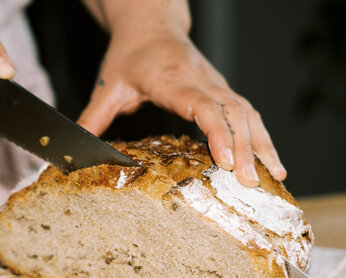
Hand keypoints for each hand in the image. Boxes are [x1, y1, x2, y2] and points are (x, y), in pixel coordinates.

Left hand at [78, 25, 285, 186]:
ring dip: (260, 144)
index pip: (202, 105)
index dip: (216, 132)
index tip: (225, 161)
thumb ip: (93, 119)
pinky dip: (261, 136)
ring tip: (272, 176)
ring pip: (247, 112)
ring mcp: (215, 83)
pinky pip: (248, 112)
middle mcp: (200, 80)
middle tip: (249, 184)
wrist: (150, 25)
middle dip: (244, 149)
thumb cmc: (129, 55)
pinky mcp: (222, 89)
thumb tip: (73, 150)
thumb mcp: (107, 86)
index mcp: (171, 79)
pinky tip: (270, 158)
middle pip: (232, 112)